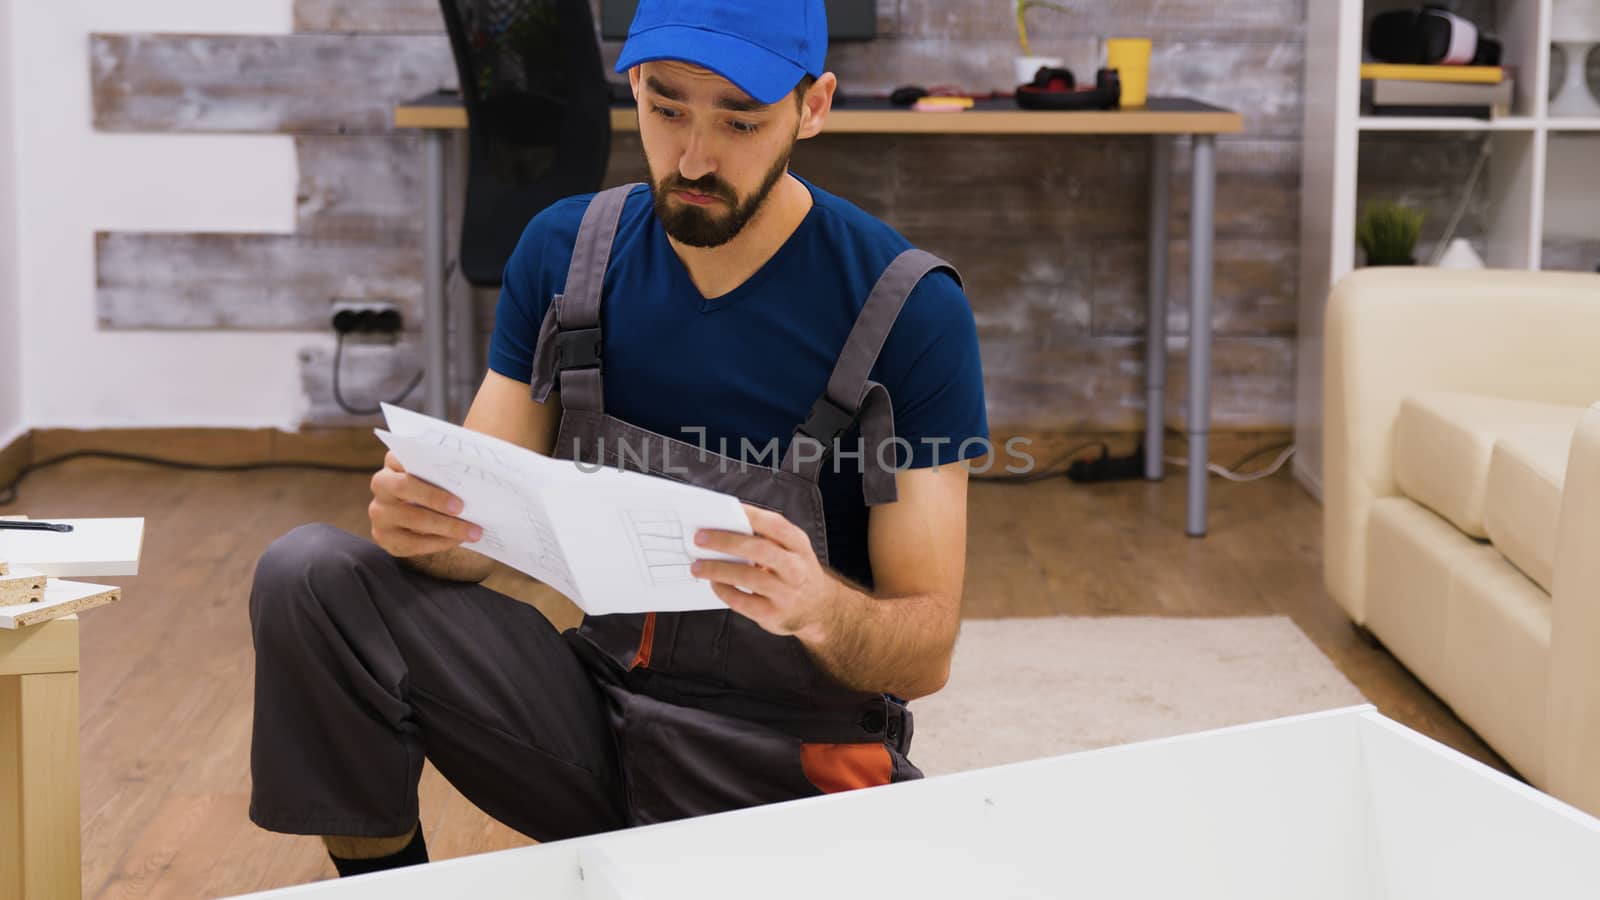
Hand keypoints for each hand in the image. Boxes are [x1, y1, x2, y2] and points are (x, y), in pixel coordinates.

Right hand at [368, 450, 482, 557]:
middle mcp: (381, 484)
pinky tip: (457, 540)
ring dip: (446, 526)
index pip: (404, 454)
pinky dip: (438, 543)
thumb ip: (448, 469)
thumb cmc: (437, 487)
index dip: (422, 459)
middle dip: (435, 497)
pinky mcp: (383, 537)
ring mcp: (379, 512)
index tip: (447, 467)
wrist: (419, 516)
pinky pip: (412, 543)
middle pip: (404, 486)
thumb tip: (477, 471)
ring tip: (473, 532)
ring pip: (412, 519)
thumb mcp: (439, 474)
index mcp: (394, 461)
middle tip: (462, 507)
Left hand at [691, 505, 842, 642]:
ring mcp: (786, 593)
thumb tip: (723, 529)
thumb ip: (765, 539)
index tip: (723, 510)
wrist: (819, 608)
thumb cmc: (795, 572)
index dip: (749, 515)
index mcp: (798, 545)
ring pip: (749, 577)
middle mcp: (796, 568)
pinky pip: (743, 601)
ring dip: (718, 569)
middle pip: (760, 549)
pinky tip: (714, 584)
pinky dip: (724, 591)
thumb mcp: (791, 551)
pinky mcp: (774, 614)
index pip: (775, 525)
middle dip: (726, 541)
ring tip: (697, 566)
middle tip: (700, 538)